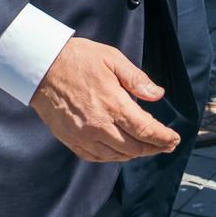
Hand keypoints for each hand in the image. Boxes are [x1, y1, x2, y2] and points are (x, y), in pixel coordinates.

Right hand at [29, 36, 179, 162]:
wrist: (40, 66)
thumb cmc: (78, 59)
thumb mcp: (112, 59)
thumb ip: (137, 79)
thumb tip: (158, 95)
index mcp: (113, 104)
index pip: (146, 130)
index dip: (163, 138)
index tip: (174, 140)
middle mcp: (99, 125)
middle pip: (134, 148)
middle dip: (154, 148)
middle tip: (166, 145)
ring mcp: (83, 135)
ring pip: (116, 156)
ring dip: (134, 154)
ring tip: (147, 148)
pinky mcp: (70, 139)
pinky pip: (95, 157)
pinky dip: (112, 157)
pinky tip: (120, 151)